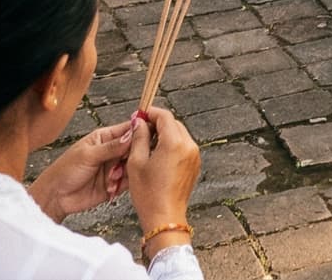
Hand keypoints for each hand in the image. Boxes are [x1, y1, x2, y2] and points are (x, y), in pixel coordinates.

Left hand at [32, 120, 135, 219]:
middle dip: (135, 153)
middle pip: (134, 147)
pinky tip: (115, 184)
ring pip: (133, 164)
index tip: (152, 132)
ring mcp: (114, 168)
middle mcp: (112, 151)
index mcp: (104, 138)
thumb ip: (111, 147)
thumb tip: (132, 135)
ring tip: (115, 175)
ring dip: (127, 170)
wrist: (55, 197)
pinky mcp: (115, 184)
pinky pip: (129, 181)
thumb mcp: (88, 155)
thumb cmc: (64, 171)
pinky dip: (126, 183)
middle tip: (134, 158)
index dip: (141, 130)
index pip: (128, 129)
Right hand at [125, 106, 198, 242]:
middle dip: (157, 124)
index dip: (150, 113)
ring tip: (147, 146)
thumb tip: (139, 122)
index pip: (164, 116)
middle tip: (141, 131)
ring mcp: (194, 155)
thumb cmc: (149, 194)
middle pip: (173, 124)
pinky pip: (183, 146)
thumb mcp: (136, 162)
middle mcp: (189, 145)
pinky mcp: (195, 164)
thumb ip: (138, 137)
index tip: (140, 115)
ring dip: (165, 135)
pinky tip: (158, 156)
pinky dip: (172, 145)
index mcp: (174, 143)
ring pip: (179, 134)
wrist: (165, 217)